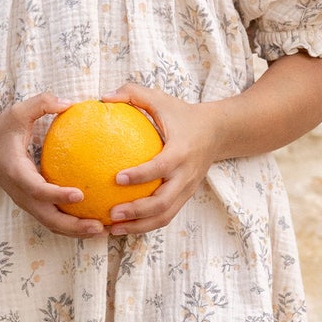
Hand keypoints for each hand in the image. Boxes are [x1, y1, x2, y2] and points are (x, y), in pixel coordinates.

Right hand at [0, 92, 104, 237]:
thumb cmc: (1, 129)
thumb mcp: (17, 112)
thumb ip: (41, 104)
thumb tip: (70, 103)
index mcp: (17, 173)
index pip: (38, 190)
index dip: (58, 195)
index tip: (80, 194)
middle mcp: (21, 193)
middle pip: (48, 219)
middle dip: (74, 226)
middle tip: (99, 226)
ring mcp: (25, 202)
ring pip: (51, 224)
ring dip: (75, 231)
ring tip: (102, 230)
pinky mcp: (31, 204)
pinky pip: (51, 219)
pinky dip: (70, 225)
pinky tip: (92, 223)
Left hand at [100, 84, 220, 234]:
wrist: (217, 132)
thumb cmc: (182, 114)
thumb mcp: (160, 98)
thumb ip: (133, 93)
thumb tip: (103, 97)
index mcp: (181, 151)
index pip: (161, 167)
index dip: (141, 175)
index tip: (118, 179)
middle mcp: (186, 175)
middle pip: (163, 202)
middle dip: (137, 211)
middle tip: (112, 213)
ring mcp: (186, 189)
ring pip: (164, 216)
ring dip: (138, 225)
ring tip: (112, 228)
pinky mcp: (184, 197)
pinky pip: (165, 216)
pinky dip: (144, 225)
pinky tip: (121, 226)